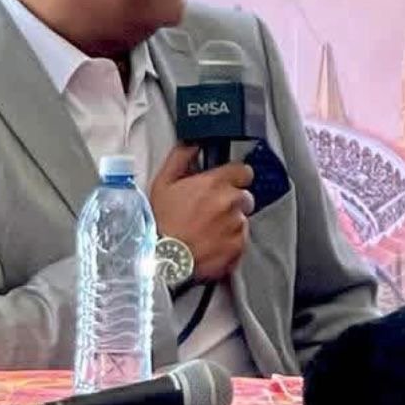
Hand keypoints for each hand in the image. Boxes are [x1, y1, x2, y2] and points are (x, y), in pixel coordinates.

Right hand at [149, 144, 255, 281]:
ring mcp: (236, 225)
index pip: (244, 171)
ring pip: (242, 218)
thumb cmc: (160, 223)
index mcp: (215, 183)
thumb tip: (192, 144)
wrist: (161, 260)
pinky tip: (211, 242)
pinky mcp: (238, 246)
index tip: (227, 183)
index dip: (235, 177)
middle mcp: (230, 202)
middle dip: (231, 201)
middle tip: (211, 211)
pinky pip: (241, 239)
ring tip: (207, 229)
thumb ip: (181, 158)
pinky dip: (230, 241)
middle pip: (244, 196)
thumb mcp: (163, 183)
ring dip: (230, 221)